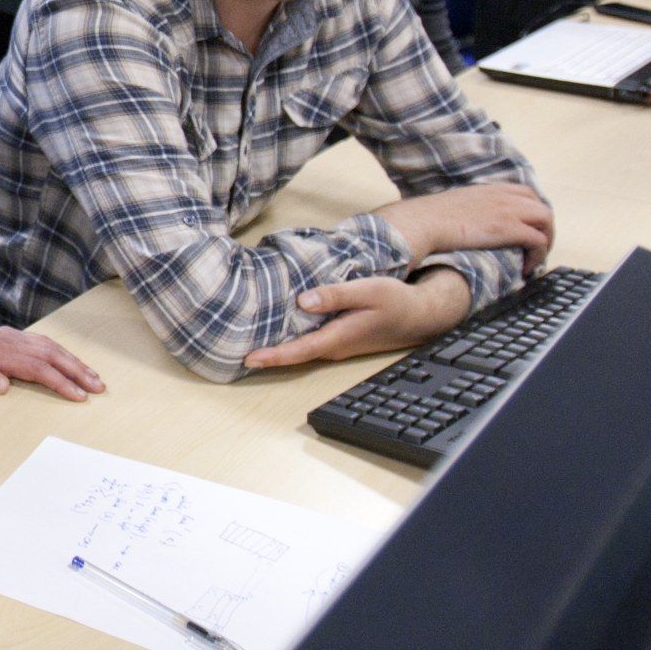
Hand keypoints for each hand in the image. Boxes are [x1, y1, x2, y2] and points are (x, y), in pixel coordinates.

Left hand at [0, 325, 106, 400]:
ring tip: (94, 377)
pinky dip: (63, 353)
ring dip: (75, 362)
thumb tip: (3, 386)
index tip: (78, 395)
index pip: (37, 368)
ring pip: (52, 348)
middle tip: (98, 387)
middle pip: (52, 356)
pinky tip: (73, 362)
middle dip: (77, 371)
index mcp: (0, 354)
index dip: (59, 381)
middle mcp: (12, 343)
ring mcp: (15, 338)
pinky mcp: (15, 337)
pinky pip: (45, 344)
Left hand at [246, 270, 472, 371]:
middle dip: (265, 354)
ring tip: (244, 339)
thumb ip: (335, 295)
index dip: (272, 356)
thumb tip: (303, 301)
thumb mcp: (367, 290)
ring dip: (275, 346)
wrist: (419, 316)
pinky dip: (289, 338)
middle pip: (293, 354)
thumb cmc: (394, 301)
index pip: (298, 351)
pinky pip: (307, 342)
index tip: (248, 359)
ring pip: (299, 348)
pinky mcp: (336, 339)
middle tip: (231, 348)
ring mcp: (334, 345)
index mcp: (337, 337)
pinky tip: (274, 327)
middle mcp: (333, 347)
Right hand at [373, 183, 552, 270]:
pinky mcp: (510, 228)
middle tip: (535, 250)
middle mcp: (504, 196)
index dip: (532, 213)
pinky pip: (538, 241)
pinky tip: (526, 269)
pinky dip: (538, 256)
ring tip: (534, 261)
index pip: (526, 193)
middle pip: (541, 206)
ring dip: (546, 241)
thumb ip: (465, 209)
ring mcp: (509, 210)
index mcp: (490, 189)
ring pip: (547, 220)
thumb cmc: (428, 218)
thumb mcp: (452, 205)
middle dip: (544, 228)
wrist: (423, 222)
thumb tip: (461, 223)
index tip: (527, 231)